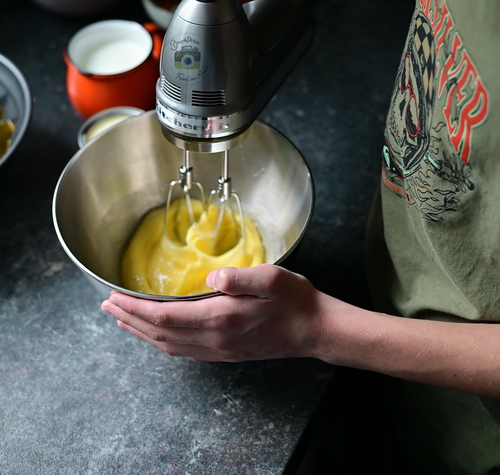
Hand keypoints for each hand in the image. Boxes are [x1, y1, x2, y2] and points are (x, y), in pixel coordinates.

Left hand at [101, 264, 323, 361]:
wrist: (315, 330)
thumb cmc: (295, 301)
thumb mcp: (272, 278)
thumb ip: (239, 277)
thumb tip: (210, 276)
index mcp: (221, 318)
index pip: (165, 317)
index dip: (135, 308)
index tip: (114, 295)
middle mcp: (215, 339)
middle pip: (159, 335)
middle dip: (129, 319)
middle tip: (107, 305)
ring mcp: (219, 350)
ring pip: (168, 346)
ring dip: (141, 332)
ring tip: (123, 319)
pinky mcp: (225, 353)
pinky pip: (183, 352)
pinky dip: (161, 343)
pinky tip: (157, 336)